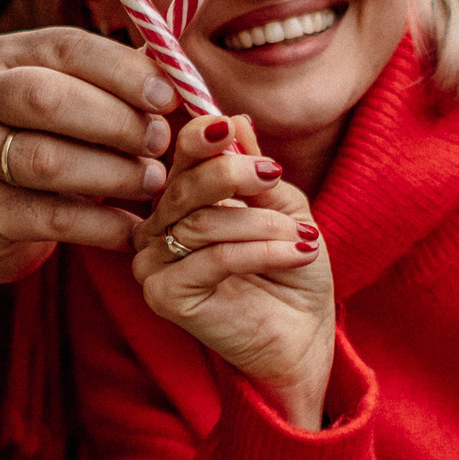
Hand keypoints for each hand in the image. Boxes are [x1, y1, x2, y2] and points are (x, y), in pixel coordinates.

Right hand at [0, 25, 179, 300]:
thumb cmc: (42, 141)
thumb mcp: (67, 101)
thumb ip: (115, 83)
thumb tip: (179, 69)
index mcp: (7, 56)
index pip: (66, 48)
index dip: (122, 70)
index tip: (167, 96)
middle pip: (47, 99)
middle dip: (116, 120)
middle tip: (160, 142)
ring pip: (46, 160)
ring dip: (112, 172)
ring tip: (152, 182)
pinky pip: (49, 218)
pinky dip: (100, 225)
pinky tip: (132, 229)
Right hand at [133, 114, 334, 427]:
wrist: (304, 338)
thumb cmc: (292, 271)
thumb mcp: (283, 209)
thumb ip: (256, 170)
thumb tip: (236, 121)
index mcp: (181, 203)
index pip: (180, 160)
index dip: (199, 138)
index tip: (226, 126)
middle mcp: (157, 230)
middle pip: (184, 186)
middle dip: (233, 174)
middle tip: (272, 174)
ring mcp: (154, 264)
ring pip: (203, 223)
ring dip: (262, 224)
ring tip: (304, 237)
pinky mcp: (164, 296)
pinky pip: (212, 259)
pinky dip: (261, 250)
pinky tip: (298, 252)